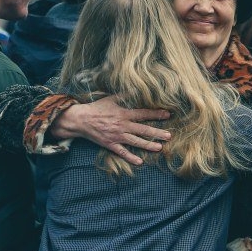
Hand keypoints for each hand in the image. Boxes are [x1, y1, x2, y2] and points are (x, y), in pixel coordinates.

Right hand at [51, 96, 170, 164]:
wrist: (82, 120)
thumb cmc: (97, 108)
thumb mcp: (111, 99)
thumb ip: (125, 95)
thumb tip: (137, 88)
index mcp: (123, 113)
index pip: (143, 114)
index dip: (155, 114)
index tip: (167, 115)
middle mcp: (122, 126)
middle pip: (143, 130)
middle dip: (157, 132)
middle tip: (169, 136)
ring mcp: (117, 136)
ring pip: (136, 141)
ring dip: (149, 145)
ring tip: (160, 148)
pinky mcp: (110, 145)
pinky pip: (122, 152)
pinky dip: (131, 157)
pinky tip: (140, 162)